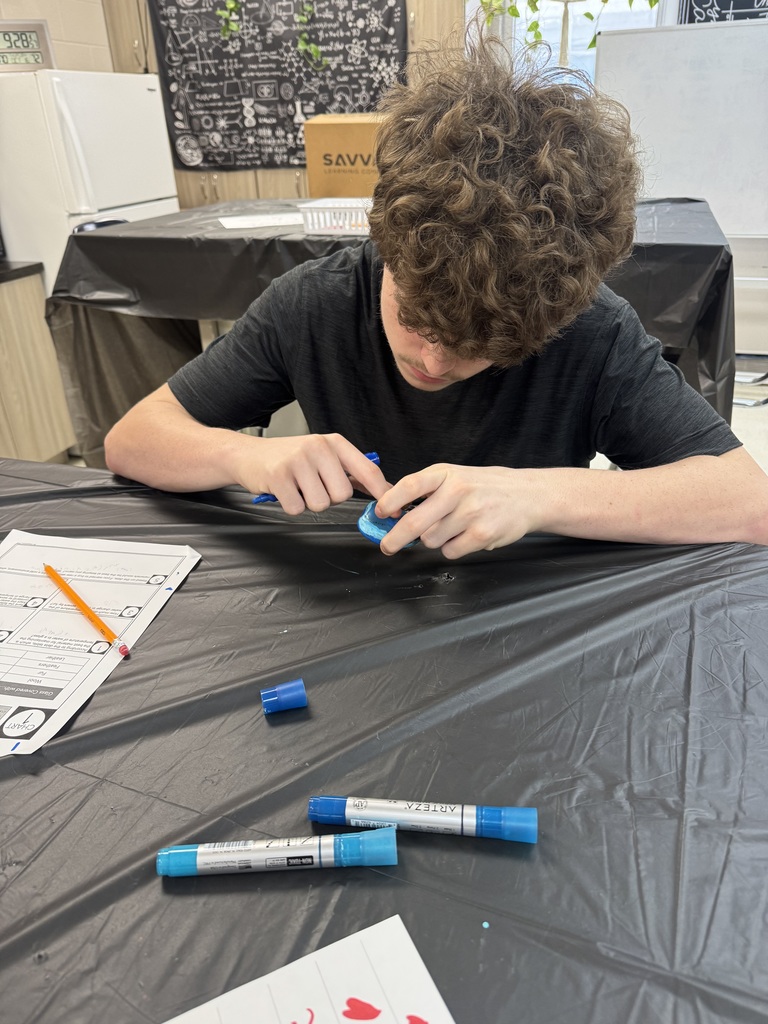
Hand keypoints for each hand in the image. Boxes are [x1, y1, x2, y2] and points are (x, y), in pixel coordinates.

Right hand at [236, 434, 388, 514]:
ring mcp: (297, 461)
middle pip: (341, 494)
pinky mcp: (278, 476)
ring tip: (296, 486)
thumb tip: (382, 489)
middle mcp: (317, 447)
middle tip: (311, 486)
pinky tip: (283, 490)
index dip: (382, 493)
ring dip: (308, 502)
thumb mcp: (322, 456)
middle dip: (328, 497)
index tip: (392, 511)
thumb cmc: (288, 458)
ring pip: (320, 504)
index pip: (367, 470)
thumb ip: (350, 471)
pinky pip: (297, 508)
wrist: (247, 455)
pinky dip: (290, 506)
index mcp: (333, 442)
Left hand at [374, 464, 541, 558]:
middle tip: (387, 545)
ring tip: (451, 528)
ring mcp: (471, 513)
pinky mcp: (482, 534)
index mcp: (446, 473)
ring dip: (434, 540)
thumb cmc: (484, 487)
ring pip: (431, 540)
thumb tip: (391, 511)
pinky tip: (465, 535)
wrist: (526, 495)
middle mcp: (457, 491)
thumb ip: (426, 491)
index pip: (409, 486)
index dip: (389, 502)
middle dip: (395, 538)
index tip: (380, 514)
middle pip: (415, 522)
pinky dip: (452, 548)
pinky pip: (450, 551)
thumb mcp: (454, 477)